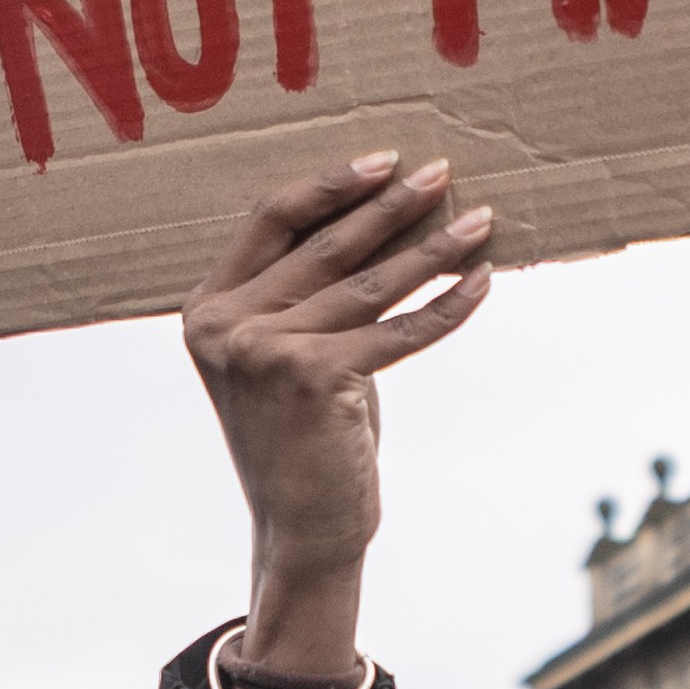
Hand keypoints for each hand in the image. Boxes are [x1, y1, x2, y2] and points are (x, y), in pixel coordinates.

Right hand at [181, 154, 493, 688]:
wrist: (302, 528)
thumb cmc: (306, 436)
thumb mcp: (291, 355)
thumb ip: (308, 294)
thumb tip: (385, 217)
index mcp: (208, 308)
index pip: (272, 218)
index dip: (331, 184)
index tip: (384, 159)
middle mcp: (226, 324)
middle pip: (326, 243)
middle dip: (392, 204)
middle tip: (444, 171)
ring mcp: (264, 350)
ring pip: (369, 283)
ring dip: (433, 248)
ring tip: (480, 220)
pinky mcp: (312, 378)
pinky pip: (397, 331)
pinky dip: (446, 307)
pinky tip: (481, 283)